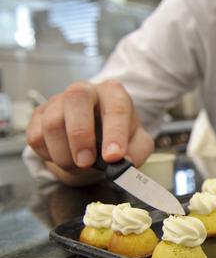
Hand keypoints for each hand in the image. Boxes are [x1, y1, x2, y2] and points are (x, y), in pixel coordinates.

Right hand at [26, 80, 153, 184]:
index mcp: (113, 93)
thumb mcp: (138, 143)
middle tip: (86, 162)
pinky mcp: (39, 116)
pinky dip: (49, 155)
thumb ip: (137, 151)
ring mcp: (58, 101)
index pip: (116, 108)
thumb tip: (124, 162)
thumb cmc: (117, 135)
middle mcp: (85, 91)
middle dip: (80, 135)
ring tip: (79, 166)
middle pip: (76, 99)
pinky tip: (63, 157)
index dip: (114, 133)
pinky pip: (36, 137)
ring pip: (52, 123)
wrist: (95, 136)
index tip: (113, 157)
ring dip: (64, 154)